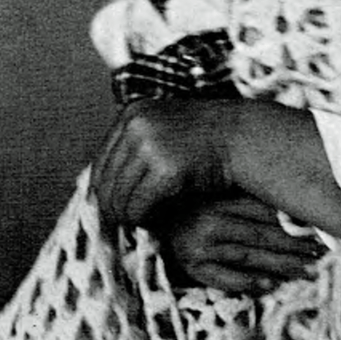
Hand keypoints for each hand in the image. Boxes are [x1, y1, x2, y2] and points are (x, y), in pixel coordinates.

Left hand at [91, 98, 234, 230]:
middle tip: (121, 225)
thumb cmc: (204, 140)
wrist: (241, 137)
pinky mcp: (166, 169)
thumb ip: (134, 148)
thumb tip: (99, 188)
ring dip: (127, 216)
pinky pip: (138, 205)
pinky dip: (141, 219)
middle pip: (105, 181)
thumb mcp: (162, 130)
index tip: (109, 209)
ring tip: (139, 223)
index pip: (101, 162)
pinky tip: (152, 222)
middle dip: (111, 208)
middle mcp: (136, 125)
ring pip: (119, 197)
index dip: (102, 191)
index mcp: (132, 113)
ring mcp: (151, 145)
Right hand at [159, 194, 322, 293]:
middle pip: (265, 236)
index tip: (321, 229)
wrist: (141, 211)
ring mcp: (200, 246)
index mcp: (220, 198)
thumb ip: (242, 190)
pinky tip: (271, 287)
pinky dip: (248, 284)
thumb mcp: (212, 186)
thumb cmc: (183, 195)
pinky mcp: (190, 268)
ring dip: (283, 266)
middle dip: (297, 246)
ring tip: (310, 272)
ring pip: (251, 258)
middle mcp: (212, 222)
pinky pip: (224, 279)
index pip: (267, 212)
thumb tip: (286, 200)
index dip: (296, 223)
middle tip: (325, 253)